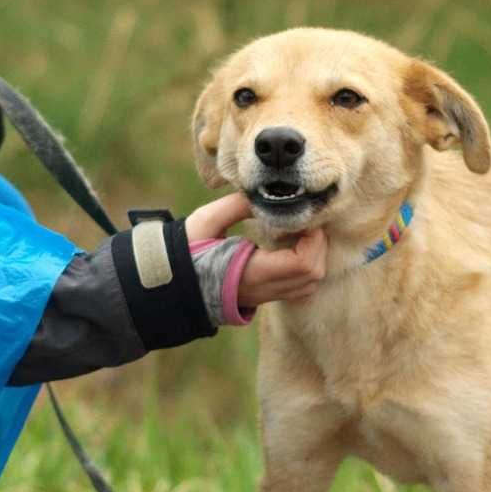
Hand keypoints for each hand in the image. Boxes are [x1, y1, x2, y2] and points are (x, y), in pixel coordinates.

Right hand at [184, 192, 327, 306]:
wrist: (173, 284)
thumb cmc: (186, 250)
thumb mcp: (206, 222)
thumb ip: (236, 206)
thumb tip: (263, 194)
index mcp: (251, 273)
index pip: (302, 264)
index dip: (313, 241)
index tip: (304, 218)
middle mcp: (263, 290)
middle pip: (312, 275)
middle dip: (317, 246)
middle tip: (306, 222)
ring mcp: (265, 296)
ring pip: (309, 284)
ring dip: (313, 257)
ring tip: (298, 232)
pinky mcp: (264, 296)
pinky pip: (298, 287)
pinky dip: (303, 267)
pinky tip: (290, 246)